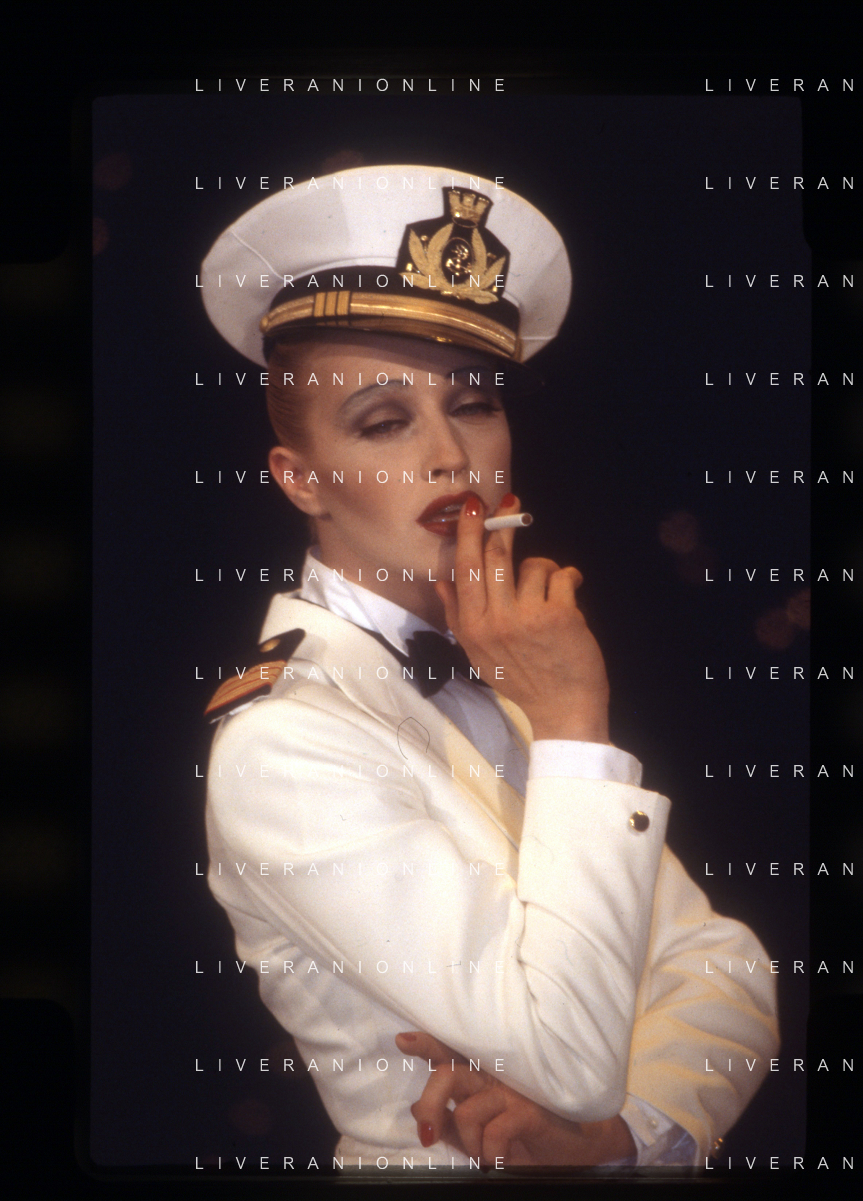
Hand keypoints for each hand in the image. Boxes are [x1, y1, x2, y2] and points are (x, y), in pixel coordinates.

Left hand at [395, 1032, 635, 1166]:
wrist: (578, 1149)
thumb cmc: (525, 1138)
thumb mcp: (481, 1136)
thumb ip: (450, 1122)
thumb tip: (417, 1109)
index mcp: (480, 1077)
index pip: (449, 1054)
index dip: (426, 1045)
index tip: (402, 1040)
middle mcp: (494, 1077)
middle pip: (449, 1074)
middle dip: (432, 1103)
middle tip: (427, 1134)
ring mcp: (512, 1091)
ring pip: (467, 1110)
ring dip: (469, 1144)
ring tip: (484, 1155)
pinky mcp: (530, 1110)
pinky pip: (494, 1131)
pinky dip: (491, 1153)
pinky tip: (501, 1158)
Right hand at [434, 493, 609, 741]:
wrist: (562, 710)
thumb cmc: (522, 681)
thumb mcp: (478, 655)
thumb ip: (458, 618)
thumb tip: (441, 582)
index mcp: (473, 628)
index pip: (466, 570)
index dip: (469, 533)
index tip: (473, 506)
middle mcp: (496, 621)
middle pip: (495, 558)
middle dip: (502, 525)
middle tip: (510, 504)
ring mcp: (528, 618)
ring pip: (534, 565)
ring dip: (545, 568)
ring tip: (551, 586)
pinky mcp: (561, 616)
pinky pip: (562, 576)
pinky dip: (569, 578)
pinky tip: (571, 592)